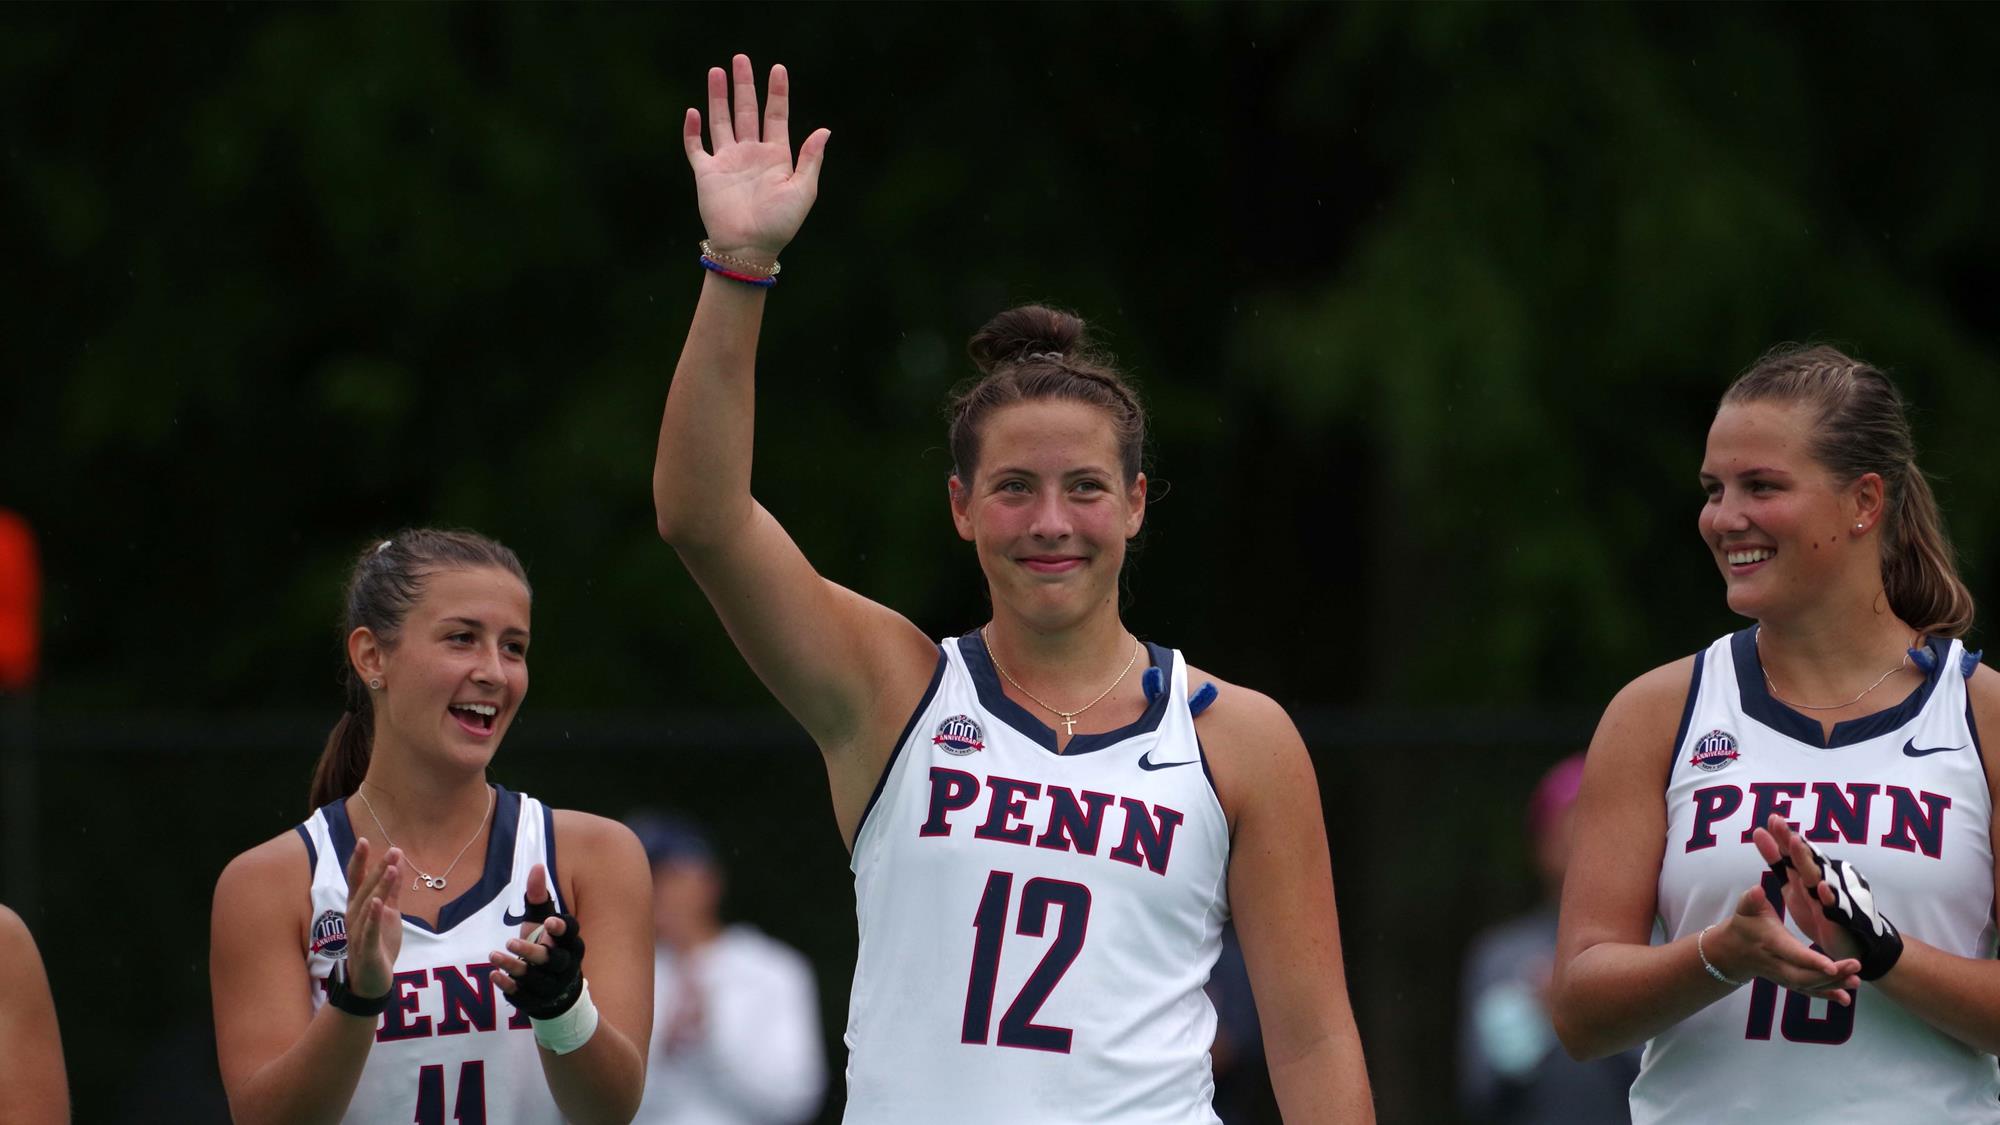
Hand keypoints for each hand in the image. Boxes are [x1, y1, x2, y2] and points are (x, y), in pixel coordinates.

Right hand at [342, 837, 404, 998]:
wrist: (370, 982)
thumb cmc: (378, 945)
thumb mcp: (389, 913)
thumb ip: (392, 890)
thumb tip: (397, 863)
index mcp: (359, 908)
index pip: (356, 880)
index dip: (359, 861)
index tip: (364, 840)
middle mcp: (355, 918)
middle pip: (364, 889)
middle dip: (377, 869)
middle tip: (392, 850)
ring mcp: (359, 934)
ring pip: (367, 907)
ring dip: (379, 887)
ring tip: (390, 868)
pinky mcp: (367, 950)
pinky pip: (369, 931)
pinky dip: (373, 917)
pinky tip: (378, 903)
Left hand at [491, 863, 584, 1016]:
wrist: (555, 991)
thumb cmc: (547, 945)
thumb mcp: (542, 921)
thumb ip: (539, 897)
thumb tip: (536, 866)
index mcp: (571, 943)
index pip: (572, 935)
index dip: (563, 929)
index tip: (550, 921)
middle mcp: (566, 965)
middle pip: (554, 960)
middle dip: (532, 952)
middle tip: (510, 941)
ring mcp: (553, 986)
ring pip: (537, 979)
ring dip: (515, 968)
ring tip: (493, 955)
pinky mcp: (537, 1001)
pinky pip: (524, 996)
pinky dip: (509, 987)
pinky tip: (494, 975)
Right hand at [683, 54, 830, 260]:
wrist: (749, 247)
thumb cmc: (780, 224)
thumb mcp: (803, 191)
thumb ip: (810, 159)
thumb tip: (824, 130)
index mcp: (776, 156)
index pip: (776, 115)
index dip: (777, 92)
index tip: (778, 68)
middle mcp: (751, 153)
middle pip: (746, 110)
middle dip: (744, 85)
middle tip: (740, 58)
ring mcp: (727, 161)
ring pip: (721, 120)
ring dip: (718, 97)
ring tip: (717, 71)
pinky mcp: (707, 173)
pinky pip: (696, 147)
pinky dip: (692, 130)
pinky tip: (693, 112)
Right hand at [1716, 859, 1861, 1003]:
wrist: (1733, 951)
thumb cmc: (1745, 924)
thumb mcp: (1746, 908)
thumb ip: (1752, 899)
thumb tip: (1757, 890)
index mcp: (1771, 943)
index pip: (1792, 954)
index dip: (1811, 961)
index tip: (1832, 965)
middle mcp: (1777, 964)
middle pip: (1805, 975)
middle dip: (1831, 975)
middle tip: (1856, 967)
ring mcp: (1783, 977)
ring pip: (1810, 986)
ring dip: (1834, 985)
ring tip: (1856, 981)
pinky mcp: (1790, 983)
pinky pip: (1809, 992)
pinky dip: (1827, 996)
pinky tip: (1845, 1000)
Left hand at [1753, 814, 1860, 961]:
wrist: (1849, 945)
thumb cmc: (1820, 911)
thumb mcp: (1792, 886)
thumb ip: (1777, 860)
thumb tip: (1759, 831)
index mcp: (1808, 874)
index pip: (1795, 852)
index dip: (1783, 836)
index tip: (1772, 818)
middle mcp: (1821, 881)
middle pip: (1805, 858)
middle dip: (1792, 841)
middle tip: (1778, 823)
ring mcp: (1831, 898)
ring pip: (1817, 876)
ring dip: (1807, 860)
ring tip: (1794, 843)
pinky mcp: (1841, 917)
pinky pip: (1835, 906)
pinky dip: (1829, 896)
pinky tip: (1821, 887)